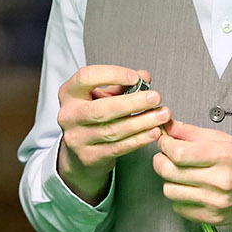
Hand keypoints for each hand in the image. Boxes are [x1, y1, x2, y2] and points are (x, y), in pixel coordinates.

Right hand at [56, 65, 168, 202]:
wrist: (79, 150)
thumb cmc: (93, 115)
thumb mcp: (102, 95)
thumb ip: (122, 84)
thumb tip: (144, 77)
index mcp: (69, 93)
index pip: (86, 77)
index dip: (112, 74)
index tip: (135, 77)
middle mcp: (69, 116)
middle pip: (101, 109)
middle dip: (132, 103)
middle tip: (156, 98)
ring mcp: (77, 138)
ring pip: (113, 130)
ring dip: (141, 122)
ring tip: (162, 115)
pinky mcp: (89, 157)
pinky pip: (118, 148)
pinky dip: (139, 139)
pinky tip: (153, 132)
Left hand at [153, 119, 231, 226]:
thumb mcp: (227, 140)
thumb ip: (194, 133)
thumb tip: (169, 127)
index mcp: (225, 156)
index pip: (178, 152)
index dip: (164, 145)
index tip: (165, 142)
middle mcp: (220, 181)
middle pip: (169, 171)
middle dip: (161, 160)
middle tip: (165, 155)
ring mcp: (216, 202)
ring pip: (170, 191)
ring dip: (169, 180)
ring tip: (180, 173)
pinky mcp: (213, 218)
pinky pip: (179, 208)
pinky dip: (179, 197)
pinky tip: (190, 189)